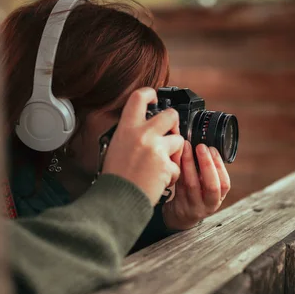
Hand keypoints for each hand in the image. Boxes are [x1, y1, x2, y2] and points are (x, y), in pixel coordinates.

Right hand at [102, 87, 183, 204]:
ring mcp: (155, 149)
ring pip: (178, 142)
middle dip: (174, 125)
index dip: (150, 93)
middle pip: (171, 115)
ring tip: (160, 165)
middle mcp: (142, 134)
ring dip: (174, 154)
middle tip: (169, 134)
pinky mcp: (166, 165)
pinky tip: (158, 180)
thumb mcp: (117, 145)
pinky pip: (177, 165)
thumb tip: (146, 125)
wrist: (117, 199)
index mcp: (127, 128)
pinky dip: (171, 175)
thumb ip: (132, 133)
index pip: (139, 97)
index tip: (155, 98)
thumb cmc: (115, 176)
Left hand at [162, 141, 230, 229]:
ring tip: (187, 146)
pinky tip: (177, 156)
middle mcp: (208, 204)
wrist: (180, 216)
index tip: (213, 149)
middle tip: (201, 146)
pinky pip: (179, 184)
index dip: (219, 166)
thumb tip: (206, 145)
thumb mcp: (206, 188)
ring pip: (192, 184)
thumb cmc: (195, 195)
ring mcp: (193, 206)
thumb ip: (208, 172)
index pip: (224, 184)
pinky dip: (178, 169)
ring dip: (189, 162)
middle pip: (211, 185)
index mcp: (218, 198)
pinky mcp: (179, 204)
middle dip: (207, 163)